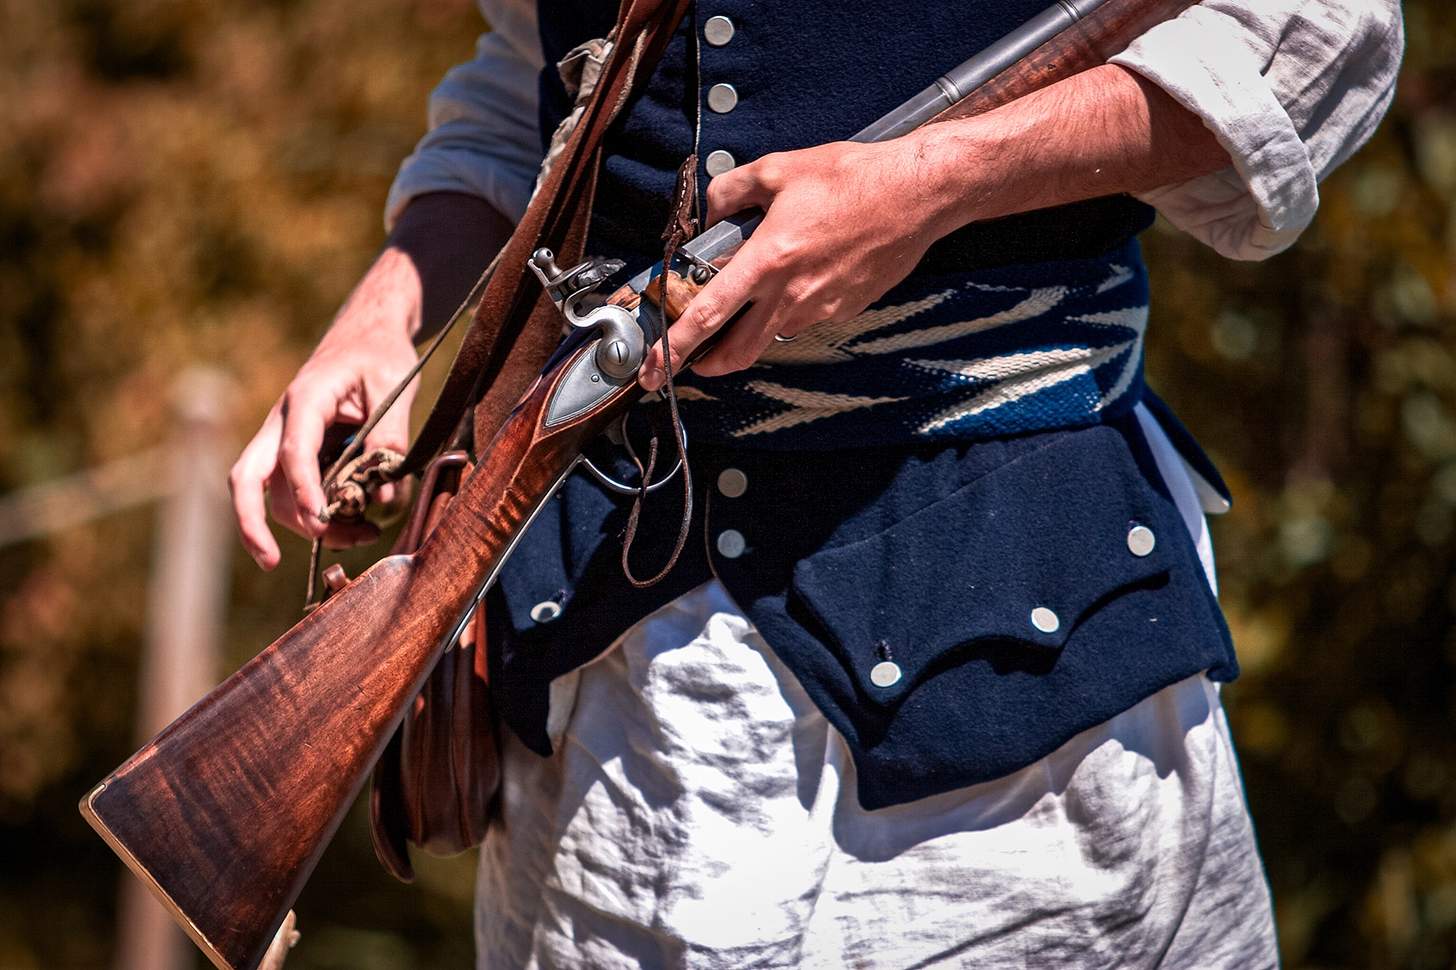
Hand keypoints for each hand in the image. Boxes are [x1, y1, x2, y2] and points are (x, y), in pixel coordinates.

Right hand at [229, 248, 421, 569]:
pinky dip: (321, 514)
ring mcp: (286, 441)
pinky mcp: (300, 455)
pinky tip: (360, 525)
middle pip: (247, 479)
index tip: (322, 522)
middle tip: (271, 562)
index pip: (292, 454)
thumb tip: (383, 495)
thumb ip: (390, 436)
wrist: (368, 333)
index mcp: (304, 400)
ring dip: (311, 524)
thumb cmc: (380, 353)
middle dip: (252, 523)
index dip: (305, 492)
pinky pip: (297, 493)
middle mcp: (283, 424)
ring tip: (366, 535)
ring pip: (276, 495)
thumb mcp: (395, 384)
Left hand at [639, 136, 954, 388]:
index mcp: (767, 260)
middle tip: (694, 358)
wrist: (917, 195)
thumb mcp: (779, 170)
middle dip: (708, 364)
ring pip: (770, 335)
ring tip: (748, 300)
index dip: (675, 349)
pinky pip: (801, 319)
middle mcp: (790, 294)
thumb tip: (710, 210)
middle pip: (736, 352)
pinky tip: (796, 279)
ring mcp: (819, 308)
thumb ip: (731, 190)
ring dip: (749, 330)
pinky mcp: (843, 309)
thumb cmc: (853, 179)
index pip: (707, 316)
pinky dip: (785, 310)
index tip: (655, 370)